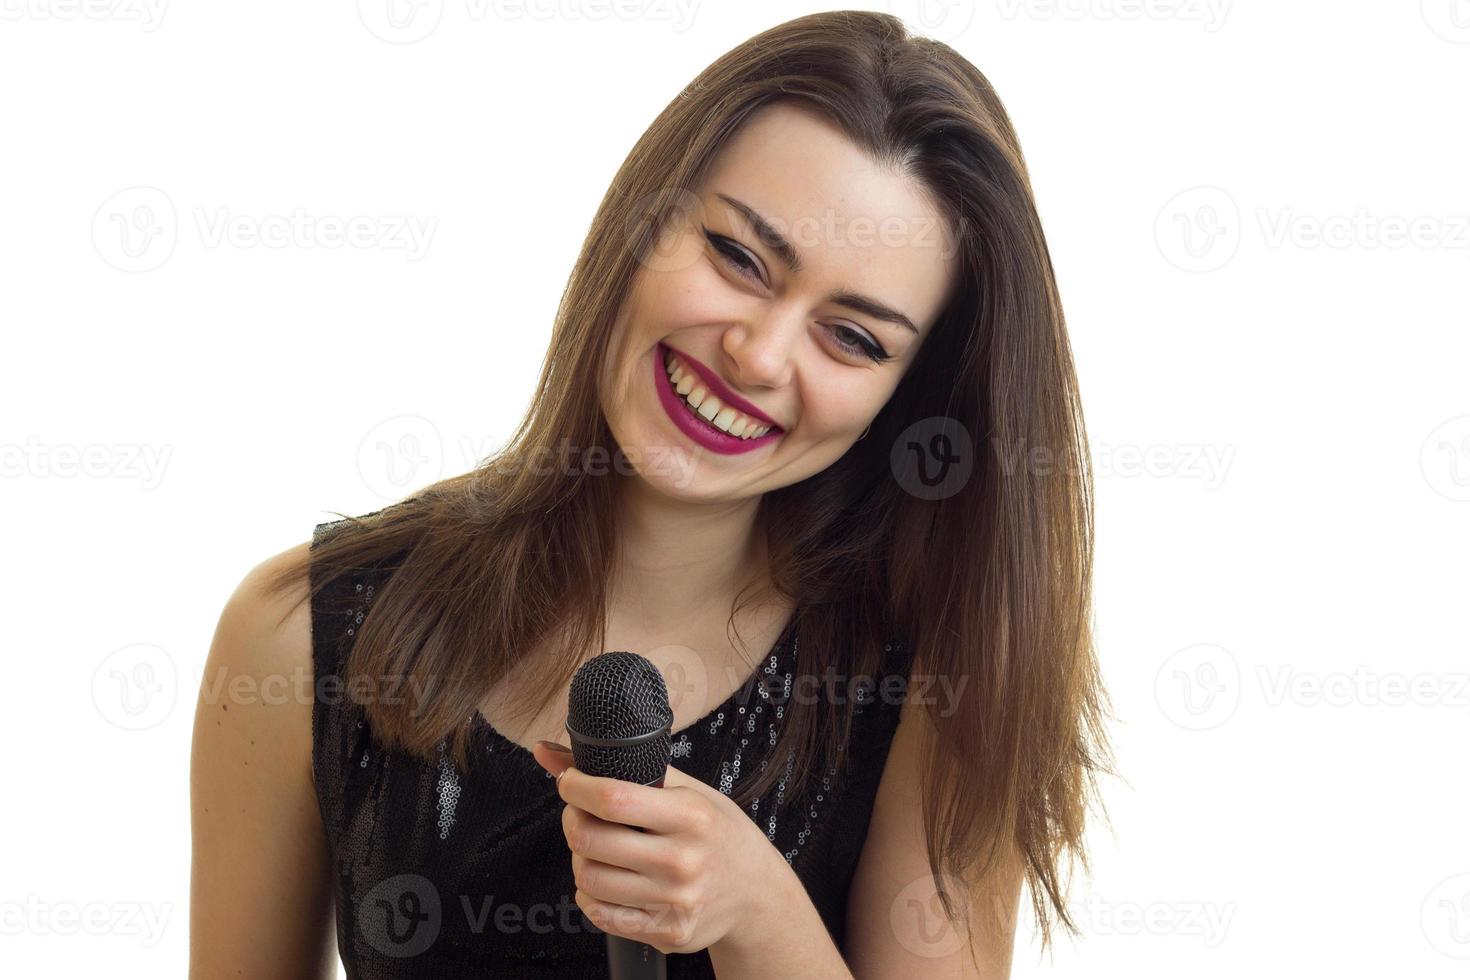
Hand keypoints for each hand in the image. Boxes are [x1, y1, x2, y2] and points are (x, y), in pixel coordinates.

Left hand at [531, 739, 782, 955]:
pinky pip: (602, 916)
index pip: (613, 799)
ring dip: (581, 859)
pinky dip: (592, 895)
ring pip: (589, 879)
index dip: (576, 787)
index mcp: (691, 816)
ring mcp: (675, 901)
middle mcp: (683, 860)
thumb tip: (548, 751)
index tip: (569, 781)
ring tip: (597, 848)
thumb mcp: (686, 790)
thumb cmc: (718, 833)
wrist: (757, 892)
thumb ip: (623, 766)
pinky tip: (607, 880)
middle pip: (590, 840)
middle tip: (580, 814)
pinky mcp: (668, 932)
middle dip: (572, 821)